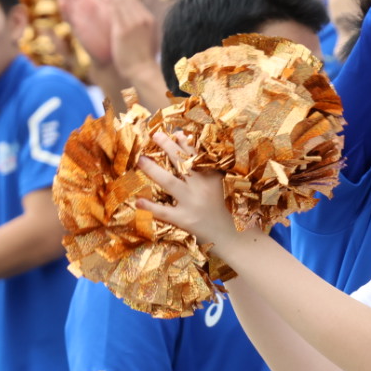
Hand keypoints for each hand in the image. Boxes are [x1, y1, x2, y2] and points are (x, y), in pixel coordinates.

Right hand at [54, 0, 114, 66]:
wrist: (112, 52)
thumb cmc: (112, 30)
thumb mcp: (114, 6)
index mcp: (87, 2)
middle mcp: (80, 10)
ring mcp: (78, 19)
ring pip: (66, 2)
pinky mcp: (79, 29)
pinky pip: (71, 19)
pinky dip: (66, 10)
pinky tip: (62, 2)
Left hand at [104, 0, 158, 81]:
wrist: (142, 71)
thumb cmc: (143, 61)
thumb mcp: (149, 41)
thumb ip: (145, 30)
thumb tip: (144, 27)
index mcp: (150, 21)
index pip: (135, 2)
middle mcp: (143, 19)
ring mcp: (133, 23)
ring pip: (121, 1)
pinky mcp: (123, 29)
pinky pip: (115, 9)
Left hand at [134, 132, 239, 251]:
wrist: (232, 237)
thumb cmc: (222, 208)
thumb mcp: (218, 185)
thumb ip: (206, 166)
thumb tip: (184, 140)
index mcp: (212, 177)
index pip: (197, 155)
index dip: (184, 142)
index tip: (174, 132)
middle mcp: (201, 187)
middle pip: (182, 163)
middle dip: (168, 147)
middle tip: (155, 135)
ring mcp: (192, 203)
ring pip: (169, 182)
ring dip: (153, 170)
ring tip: (141, 160)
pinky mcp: (185, 220)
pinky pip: (164, 212)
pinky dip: (150, 206)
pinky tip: (138, 201)